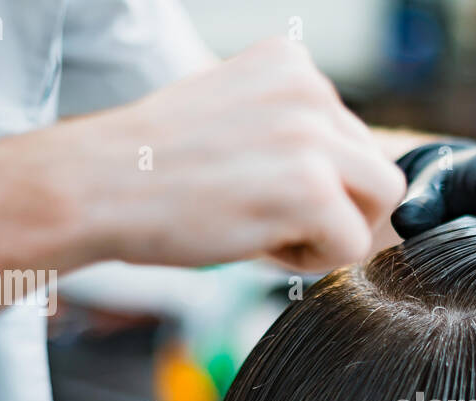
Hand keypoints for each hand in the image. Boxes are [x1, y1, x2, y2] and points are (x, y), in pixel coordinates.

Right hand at [76, 37, 405, 271]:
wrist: (95, 186)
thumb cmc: (154, 167)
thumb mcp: (234, 116)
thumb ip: (292, 131)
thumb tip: (351, 179)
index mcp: (292, 63)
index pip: (352, 140)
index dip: (315, 183)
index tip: (256, 185)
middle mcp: (310, 87)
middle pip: (378, 171)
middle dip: (336, 209)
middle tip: (268, 216)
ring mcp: (311, 133)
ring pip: (380, 204)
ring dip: (331, 232)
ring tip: (266, 227)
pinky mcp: (309, 186)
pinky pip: (353, 246)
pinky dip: (310, 261)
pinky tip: (256, 240)